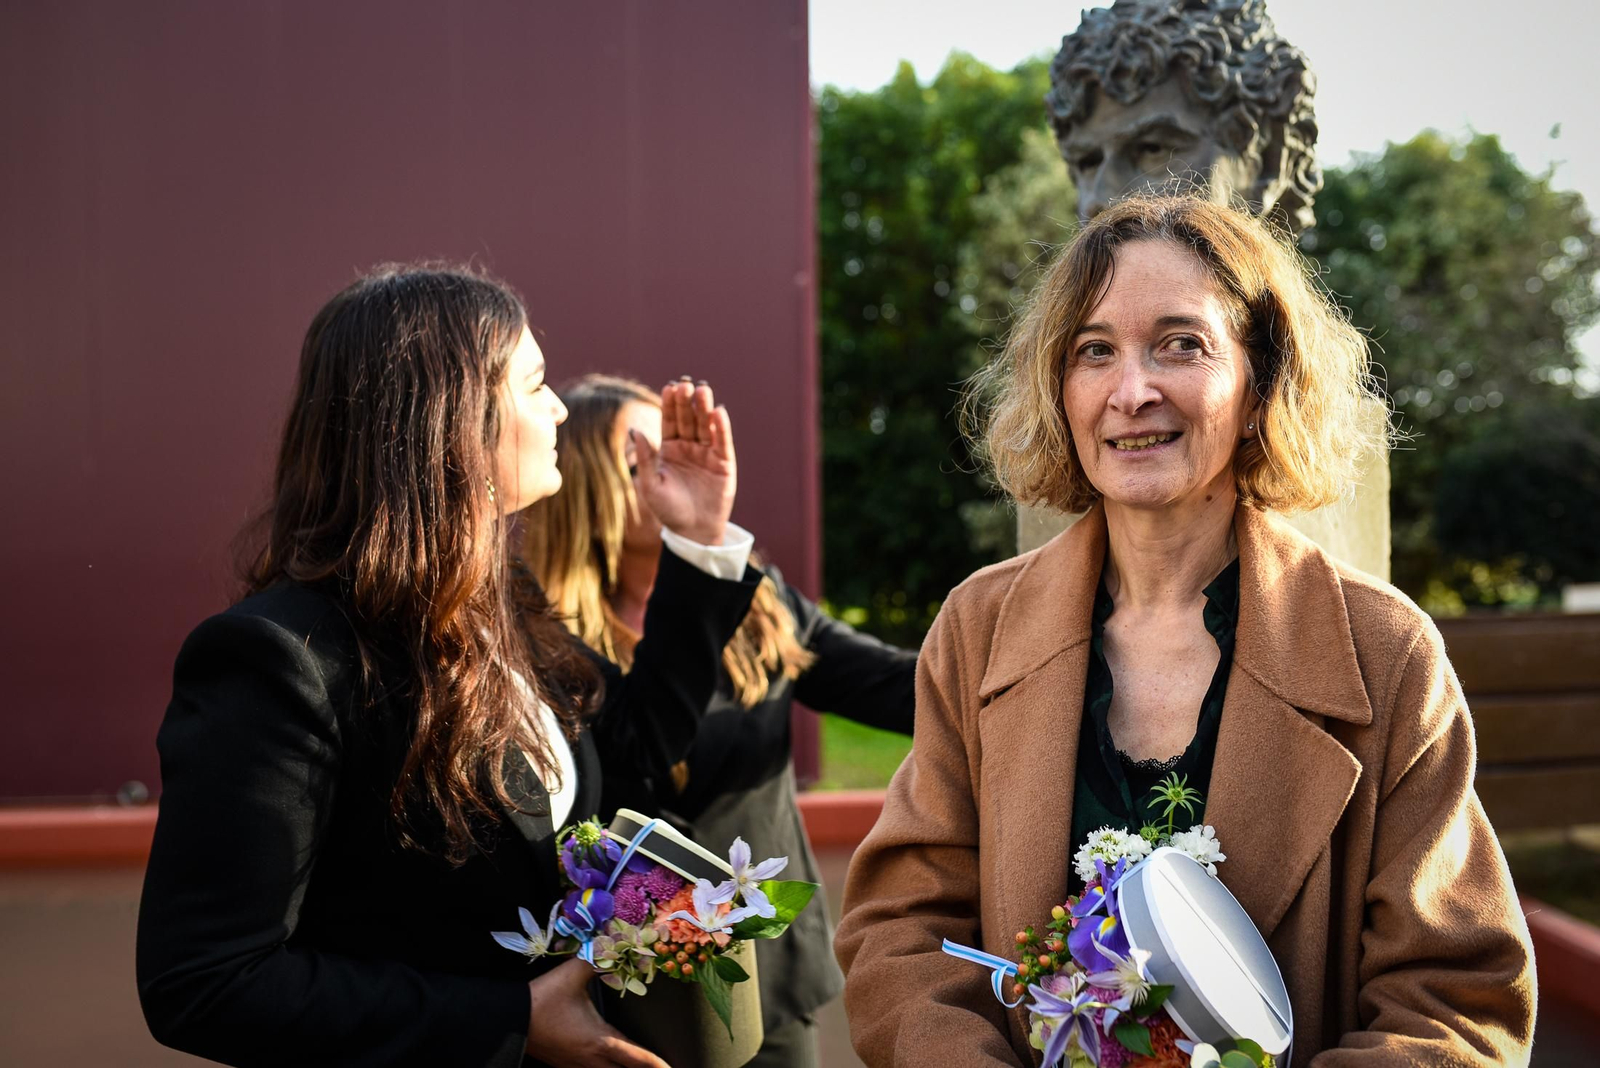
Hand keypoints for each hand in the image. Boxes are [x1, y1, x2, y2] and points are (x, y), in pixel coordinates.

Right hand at [525, 957, 670, 1067]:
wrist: (508, 1020)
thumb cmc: (543, 999)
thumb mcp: (572, 974)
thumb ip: (597, 958)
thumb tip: (614, 944)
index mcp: (600, 1041)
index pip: (637, 1058)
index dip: (657, 1064)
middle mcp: (591, 1059)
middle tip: (661, 1066)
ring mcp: (576, 1065)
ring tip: (635, 1064)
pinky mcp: (564, 1064)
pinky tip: (606, 1061)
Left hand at [632, 378, 735, 546]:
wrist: (692, 532)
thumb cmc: (667, 511)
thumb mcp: (649, 485)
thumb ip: (644, 458)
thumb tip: (634, 429)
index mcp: (669, 448)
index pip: (670, 420)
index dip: (670, 404)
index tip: (670, 387)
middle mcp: (689, 446)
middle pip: (688, 418)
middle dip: (687, 401)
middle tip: (686, 384)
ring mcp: (707, 453)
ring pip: (706, 425)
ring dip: (705, 408)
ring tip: (703, 390)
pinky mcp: (724, 463)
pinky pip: (722, 442)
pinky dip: (721, 427)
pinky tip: (718, 412)